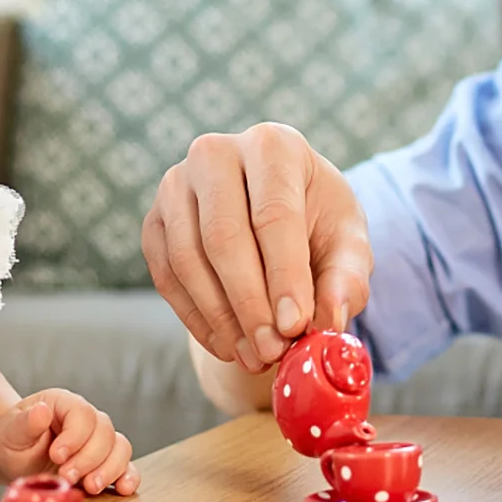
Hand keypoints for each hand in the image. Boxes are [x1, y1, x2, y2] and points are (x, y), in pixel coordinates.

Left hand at [0, 389, 139, 495]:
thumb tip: (41, 411)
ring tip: (90, 487)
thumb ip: (26, 423)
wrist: (13, 458)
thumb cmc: (11, 441)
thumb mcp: (11, 432)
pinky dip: (127, 477)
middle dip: (88, 459)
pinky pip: (125, 466)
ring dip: (109, 469)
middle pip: (105, 433)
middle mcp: (88, 420)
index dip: (75, 436)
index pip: (84, 414)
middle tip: (66, 476)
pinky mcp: (103, 463)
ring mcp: (98, 442)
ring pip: (120, 448)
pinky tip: (122, 489)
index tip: (56, 456)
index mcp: (65, 404)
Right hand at [142, 123, 372, 369]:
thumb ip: (347, 278)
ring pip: (188, 260)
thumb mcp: (347, 242)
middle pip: (223, 236)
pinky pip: (167, 277)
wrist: (274, 214)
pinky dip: (197, 320)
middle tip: (272, 350)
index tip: (295, 326)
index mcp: (273, 145)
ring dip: (222, 319)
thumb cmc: (316, 222)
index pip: (274, 213)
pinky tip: (229, 345)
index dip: (284, 275)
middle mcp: (215, 153)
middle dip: (249, 304)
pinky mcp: (153, 221)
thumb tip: (328, 321)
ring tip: (255, 356)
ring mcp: (175, 185)